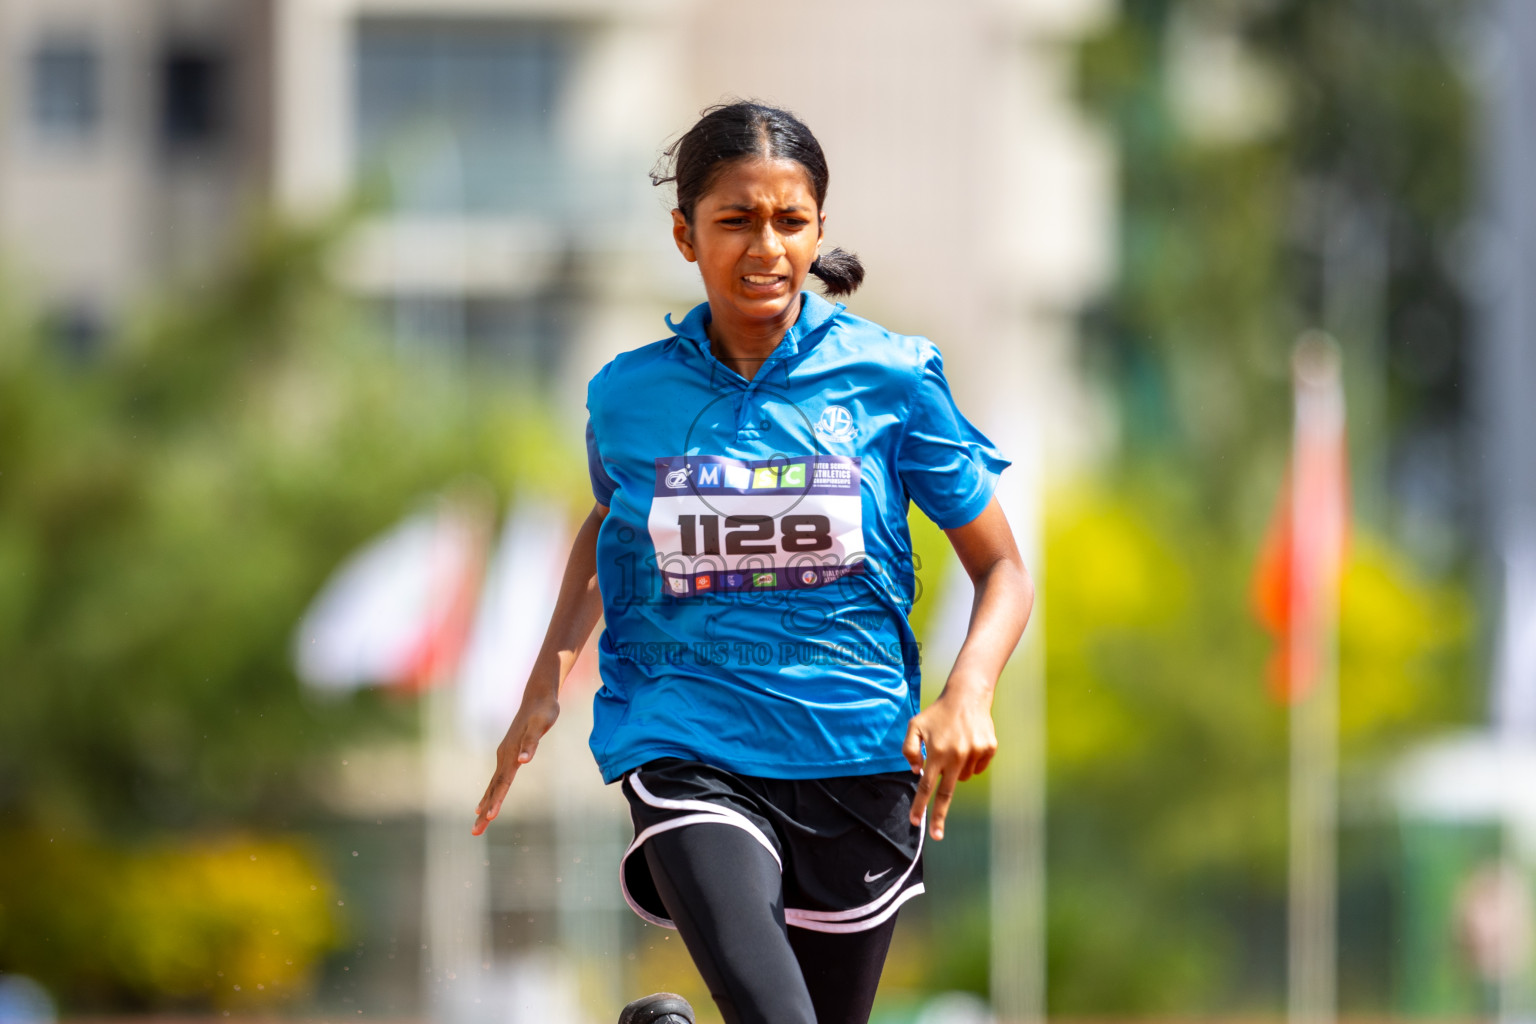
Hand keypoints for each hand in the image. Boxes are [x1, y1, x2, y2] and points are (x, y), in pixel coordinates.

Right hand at [471, 693, 559, 835]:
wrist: (538, 696)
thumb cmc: (543, 710)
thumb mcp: (541, 725)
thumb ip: (532, 742)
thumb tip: (523, 760)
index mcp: (511, 754)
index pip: (503, 783)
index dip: (496, 801)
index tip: (490, 817)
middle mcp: (504, 757)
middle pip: (493, 789)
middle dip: (484, 812)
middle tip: (475, 832)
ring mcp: (505, 755)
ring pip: (493, 786)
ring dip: (485, 805)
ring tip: (478, 822)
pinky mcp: (509, 753)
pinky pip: (498, 779)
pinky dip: (491, 792)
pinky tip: (488, 800)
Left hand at [902, 678, 996, 840]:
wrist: (967, 696)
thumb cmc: (937, 713)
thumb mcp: (915, 726)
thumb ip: (910, 750)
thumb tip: (917, 773)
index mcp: (937, 752)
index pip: (926, 786)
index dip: (920, 805)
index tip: (915, 823)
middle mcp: (956, 755)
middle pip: (946, 794)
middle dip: (939, 817)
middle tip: (936, 836)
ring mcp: (974, 753)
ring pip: (962, 778)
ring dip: (955, 772)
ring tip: (954, 749)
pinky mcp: (988, 749)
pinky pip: (977, 768)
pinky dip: (970, 763)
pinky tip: (967, 744)